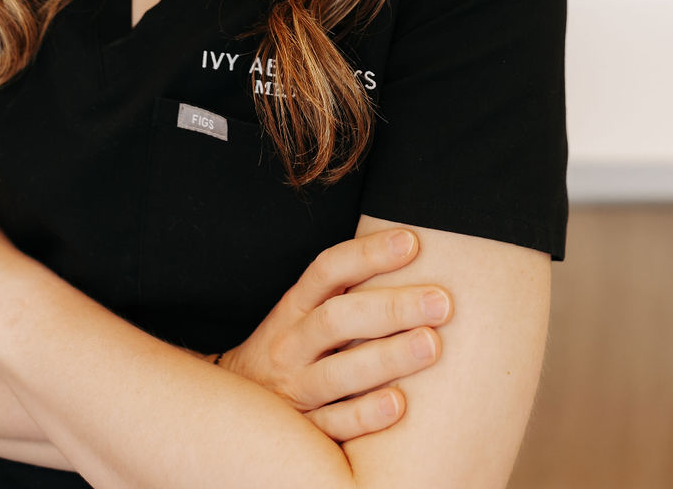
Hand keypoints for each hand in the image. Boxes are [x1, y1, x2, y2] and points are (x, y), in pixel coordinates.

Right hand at [220, 228, 451, 440]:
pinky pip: (334, 425)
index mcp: (293, 309)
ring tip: (431, 345)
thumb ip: (343, 293)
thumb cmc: (291, 352)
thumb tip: (409, 254)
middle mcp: (290, 345)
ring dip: (386, 358)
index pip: (327, 271)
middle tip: (441, 302)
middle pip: (336, 320)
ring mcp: (294, 389)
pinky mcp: (302, 432)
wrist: (232, 411)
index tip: (412, 241)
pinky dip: (365, 415)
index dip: (367, 254)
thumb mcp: (301, 315)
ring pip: (338, 373)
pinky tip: (399, 405)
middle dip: (390, 308)